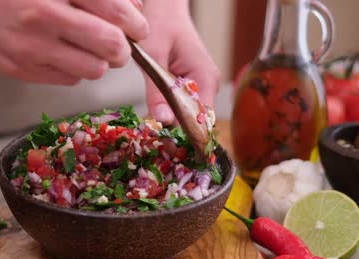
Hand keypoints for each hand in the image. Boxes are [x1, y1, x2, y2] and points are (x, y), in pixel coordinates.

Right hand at [0, 0, 148, 84]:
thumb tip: (130, 7)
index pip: (117, 11)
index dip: (136, 23)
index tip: (137, 26)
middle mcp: (44, 18)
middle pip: (112, 47)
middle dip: (123, 48)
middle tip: (119, 43)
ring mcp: (30, 49)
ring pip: (93, 70)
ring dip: (99, 62)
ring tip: (89, 48)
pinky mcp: (19, 70)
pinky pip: (67, 80)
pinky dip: (74, 71)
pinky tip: (62, 55)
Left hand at [139, 0, 219, 124]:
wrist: (165, 8)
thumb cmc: (161, 23)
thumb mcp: (154, 57)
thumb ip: (157, 91)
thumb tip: (162, 120)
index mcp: (205, 78)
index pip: (202, 119)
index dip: (185, 134)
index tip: (165, 145)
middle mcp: (208, 85)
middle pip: (196, 121)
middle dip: (175, 131)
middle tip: (150, 135)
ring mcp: (200, 86)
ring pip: (187, 115)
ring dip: (169, 121)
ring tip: (149, 125)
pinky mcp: (190, 86)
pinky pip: (182, 106)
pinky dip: (168, 110)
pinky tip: (153, 111)